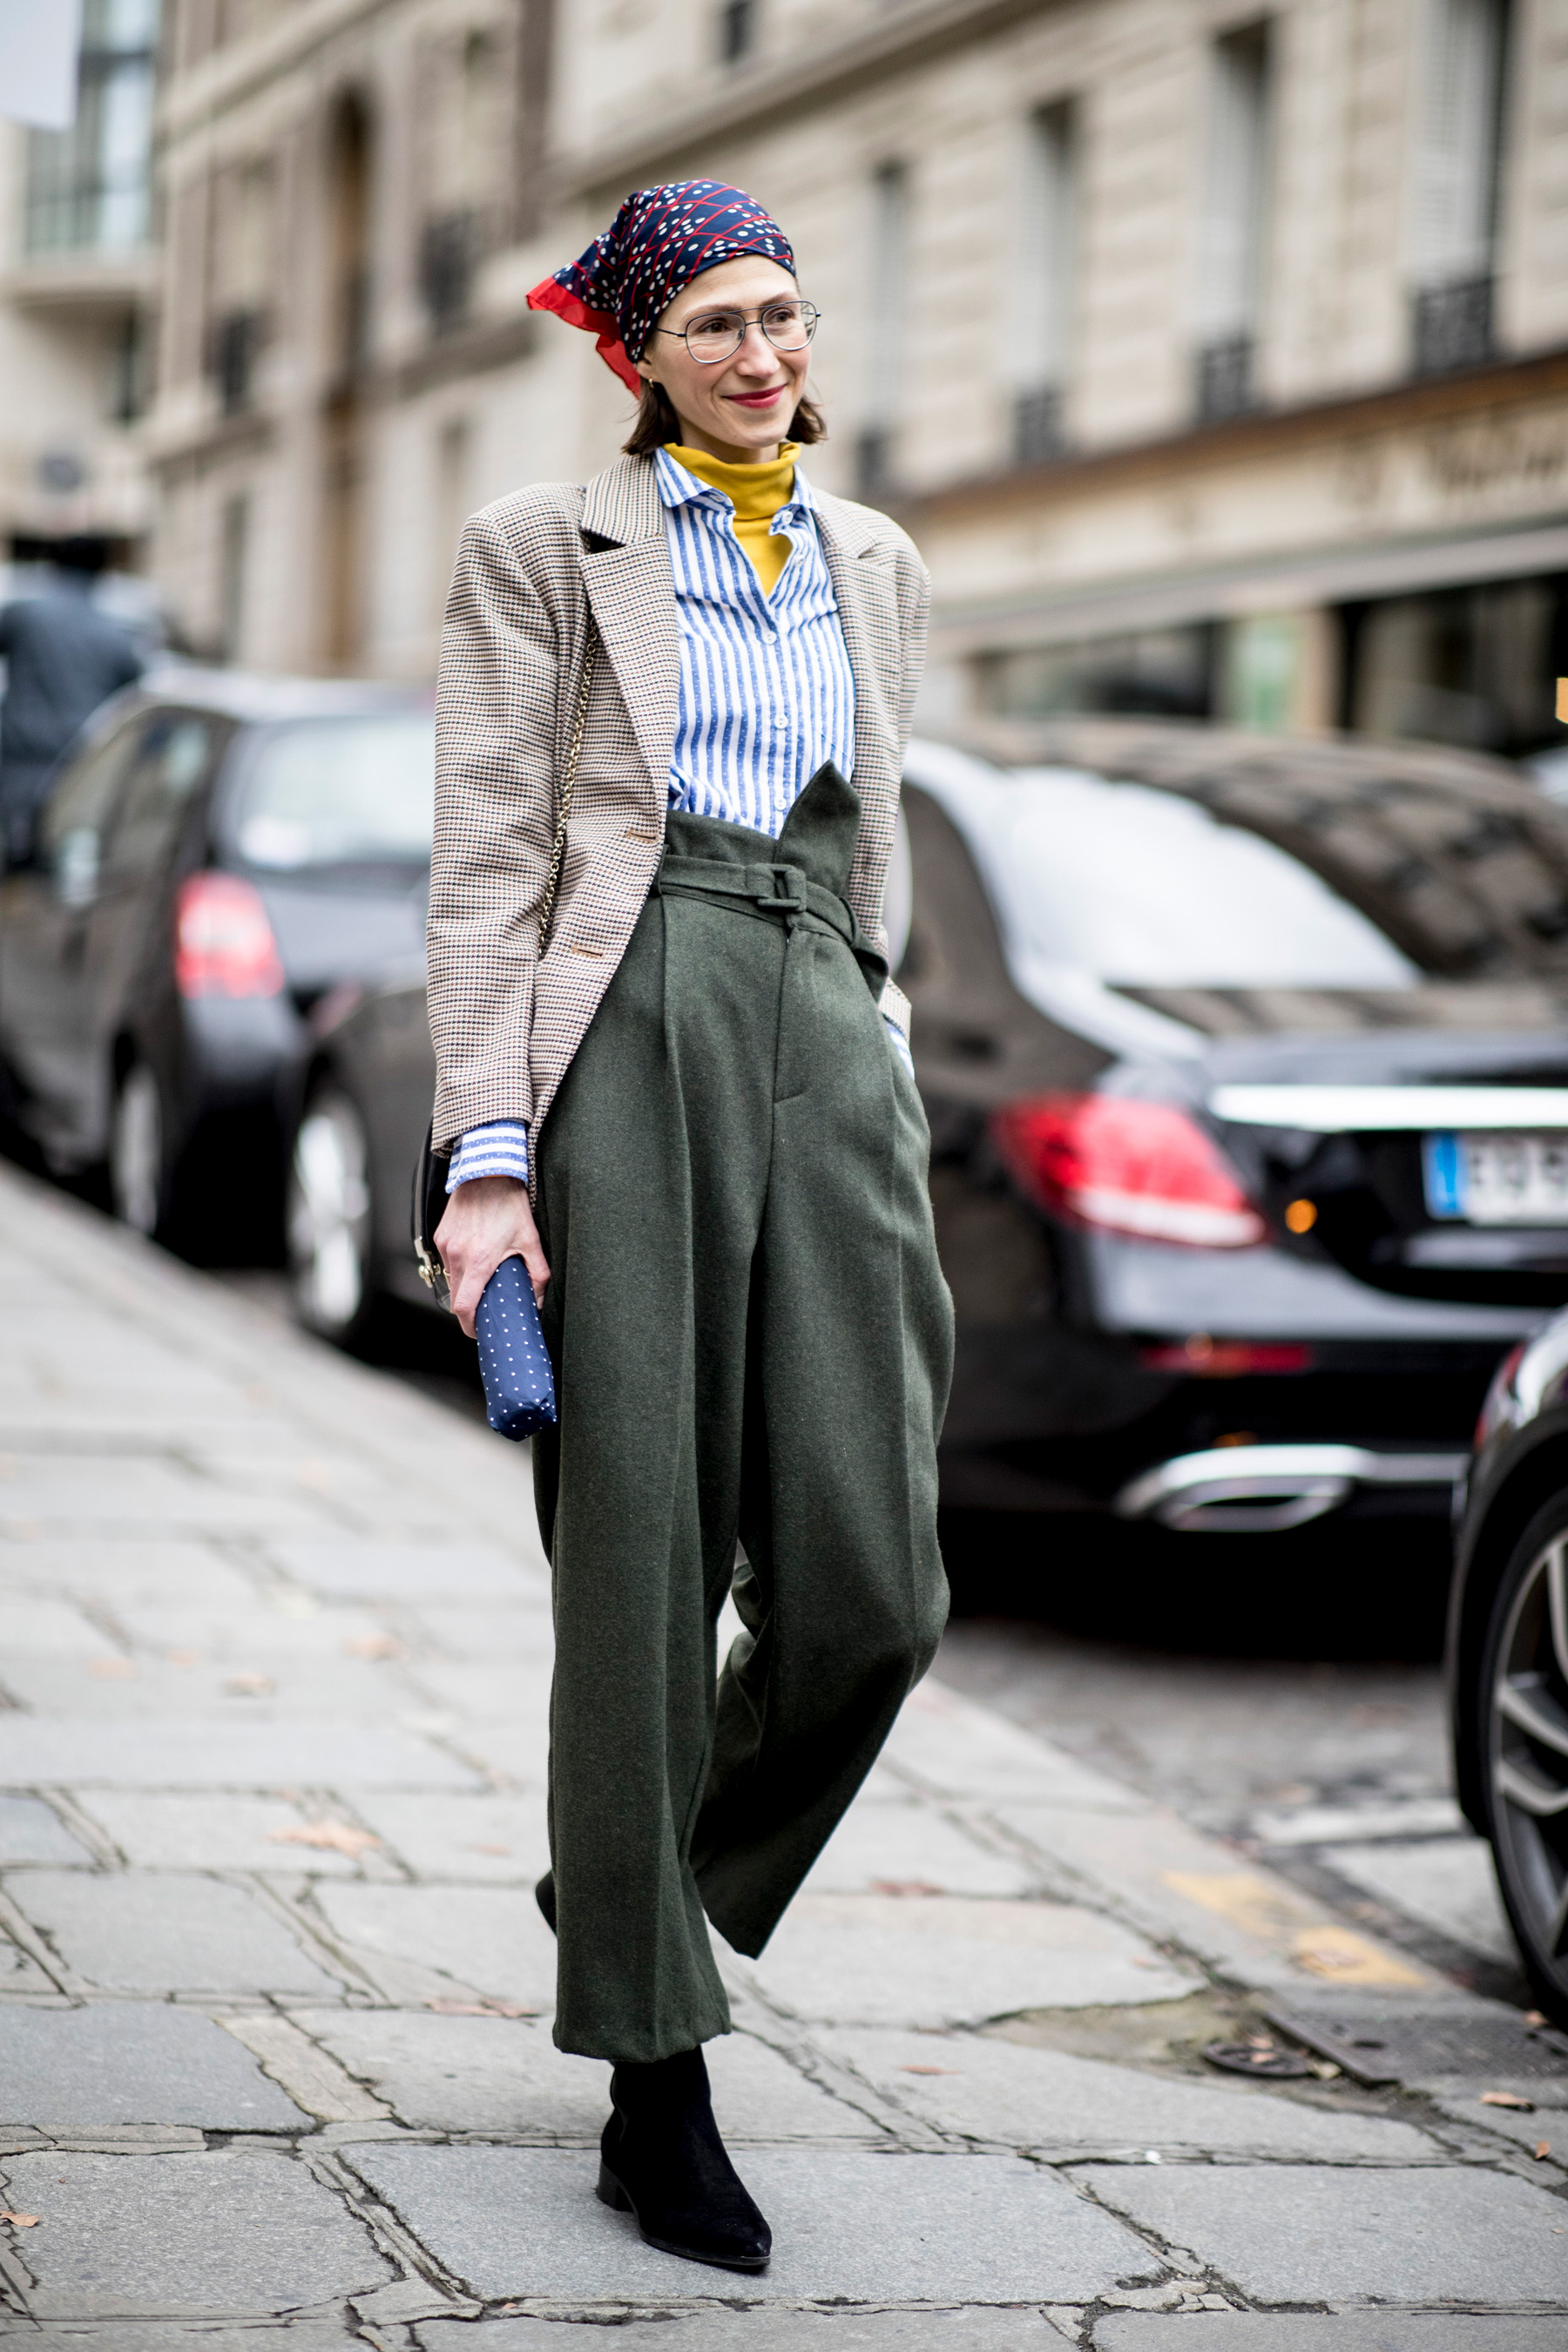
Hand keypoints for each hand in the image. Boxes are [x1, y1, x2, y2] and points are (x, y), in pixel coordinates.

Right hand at [434, 1175, 549, 1336]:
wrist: (487, 1172)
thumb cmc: (509, 1204)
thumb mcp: (530, 1240)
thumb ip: (537, 1274)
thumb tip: (539, 1300)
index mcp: (479, 1260)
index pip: (464, 1307)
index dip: (470, 1325)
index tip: (479, 1330)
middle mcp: (457, 1254)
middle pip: (456, 1297)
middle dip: (470, 1308)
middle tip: (487, 1309)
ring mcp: (445, 1245)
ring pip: (451, 1279)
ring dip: (465, 1285)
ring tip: (484, 1279)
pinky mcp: (440, 1235)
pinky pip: (447, 1261)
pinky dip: (460, 1266)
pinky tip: (475, 1256)